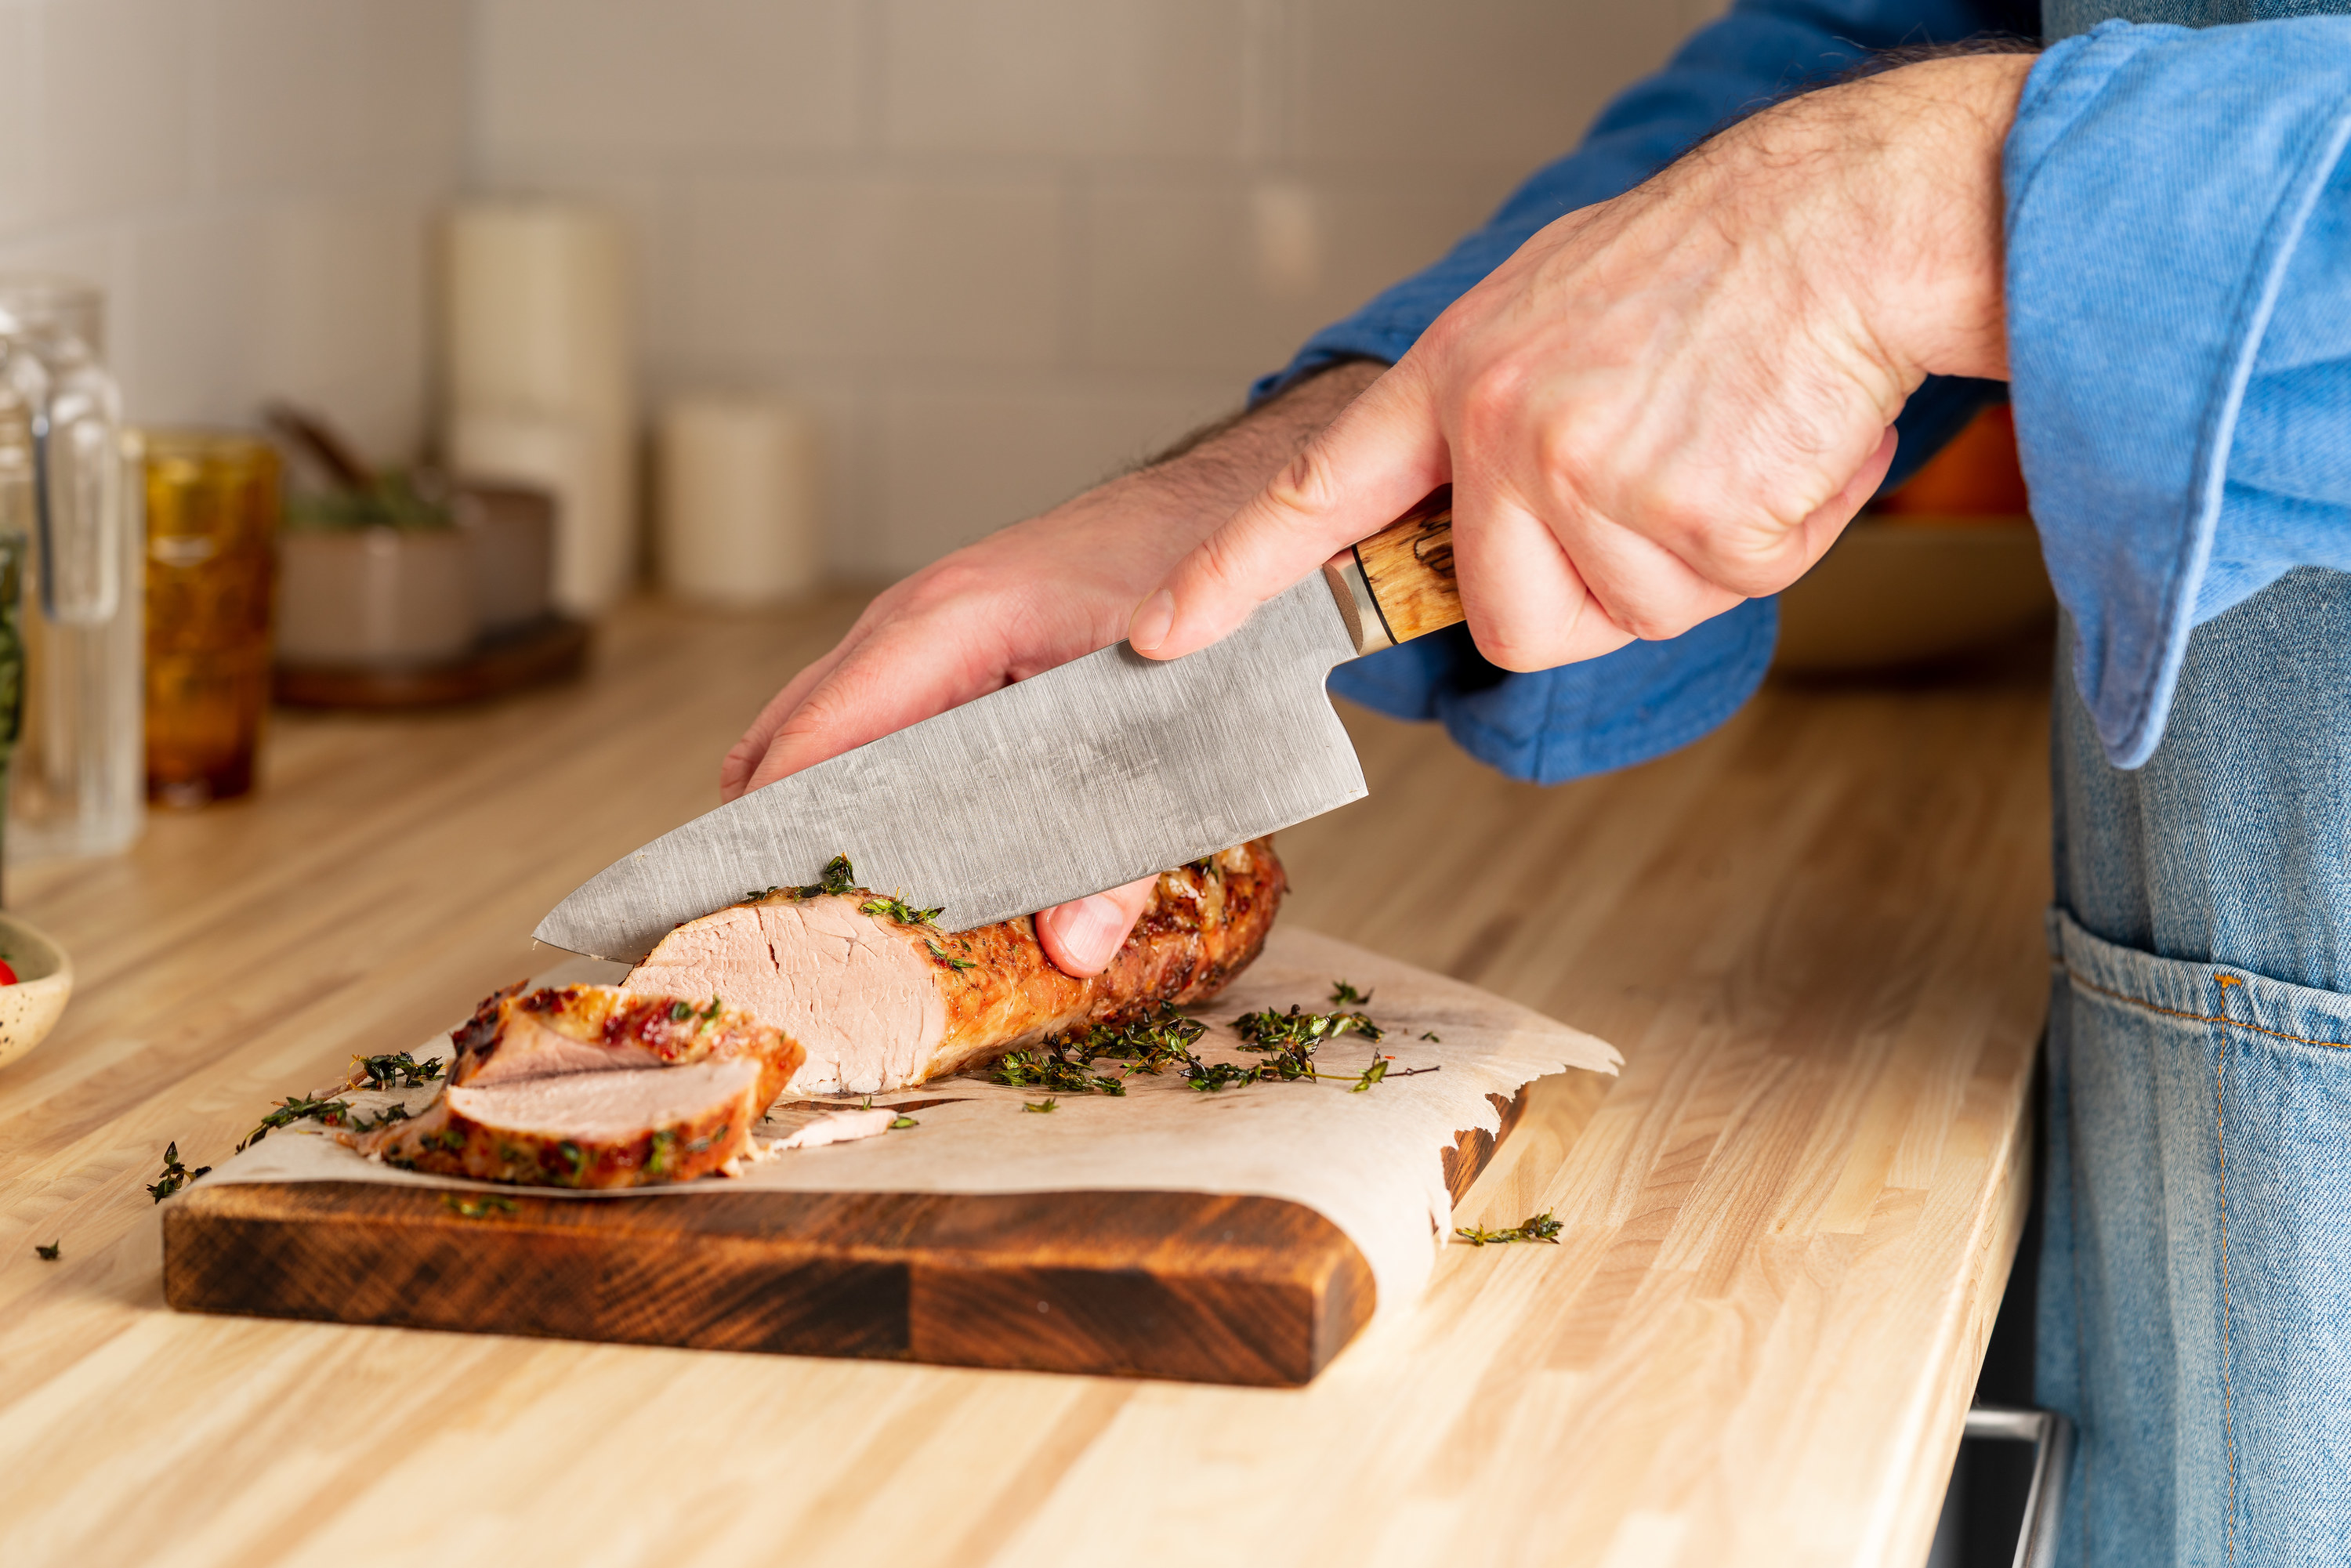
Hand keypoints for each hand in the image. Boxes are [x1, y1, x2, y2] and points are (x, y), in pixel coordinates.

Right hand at [721, 360, 1383, 975]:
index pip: (819, 734)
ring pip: (823, 729)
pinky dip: (858, 784)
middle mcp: (915, 620)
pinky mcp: (947, 648)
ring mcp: (923, 629)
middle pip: (791, 737)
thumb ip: (1127, 846)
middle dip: (774, 832)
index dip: (775, 824)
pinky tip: (880, 855)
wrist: (1233, 508)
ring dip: (815, 811)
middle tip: (769, 932)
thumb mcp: (1175, 726)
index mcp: (951, 622)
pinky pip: (870, 722)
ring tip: (808, 911)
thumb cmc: (1196, 588)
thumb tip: (1072, 945)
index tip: (749, 904)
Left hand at [1126, 53, 2033, 669]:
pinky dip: (1768, 543)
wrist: (1846, 216)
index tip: (1164, 632)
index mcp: (1458, 377)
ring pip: (1623, 619)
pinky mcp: (1687, 523)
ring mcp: (1588, 479)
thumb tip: (1495, 526)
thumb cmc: (1713, 265)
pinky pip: (1717, 595)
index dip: (1235, 576)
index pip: (1316, 493)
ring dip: (1690, 564)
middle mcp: (1502, 431)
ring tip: (1728, 444)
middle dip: (1589, 594)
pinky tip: (1778, 447)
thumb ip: (1497, 421)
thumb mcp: (1557, 313)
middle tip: (1663, 489)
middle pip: (1508, 621)